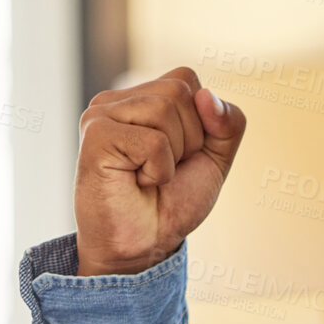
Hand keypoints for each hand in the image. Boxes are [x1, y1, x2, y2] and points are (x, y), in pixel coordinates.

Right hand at [72, 66, 245, 275]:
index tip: (181, 155)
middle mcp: (115, 100)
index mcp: (140, 97)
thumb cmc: (173, 201)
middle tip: (163, 169)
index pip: (187, 79)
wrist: (145, 244)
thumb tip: (206, 97)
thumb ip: (227, 124)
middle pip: (180, 91)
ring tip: (149, 175)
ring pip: (166, 110)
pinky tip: (137, 183)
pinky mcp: (95, 135)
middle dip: (190, 139)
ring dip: (173, 156)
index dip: (202, 122)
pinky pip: (153, 141)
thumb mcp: (215, 158)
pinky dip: (159, 170)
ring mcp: (100, 114)